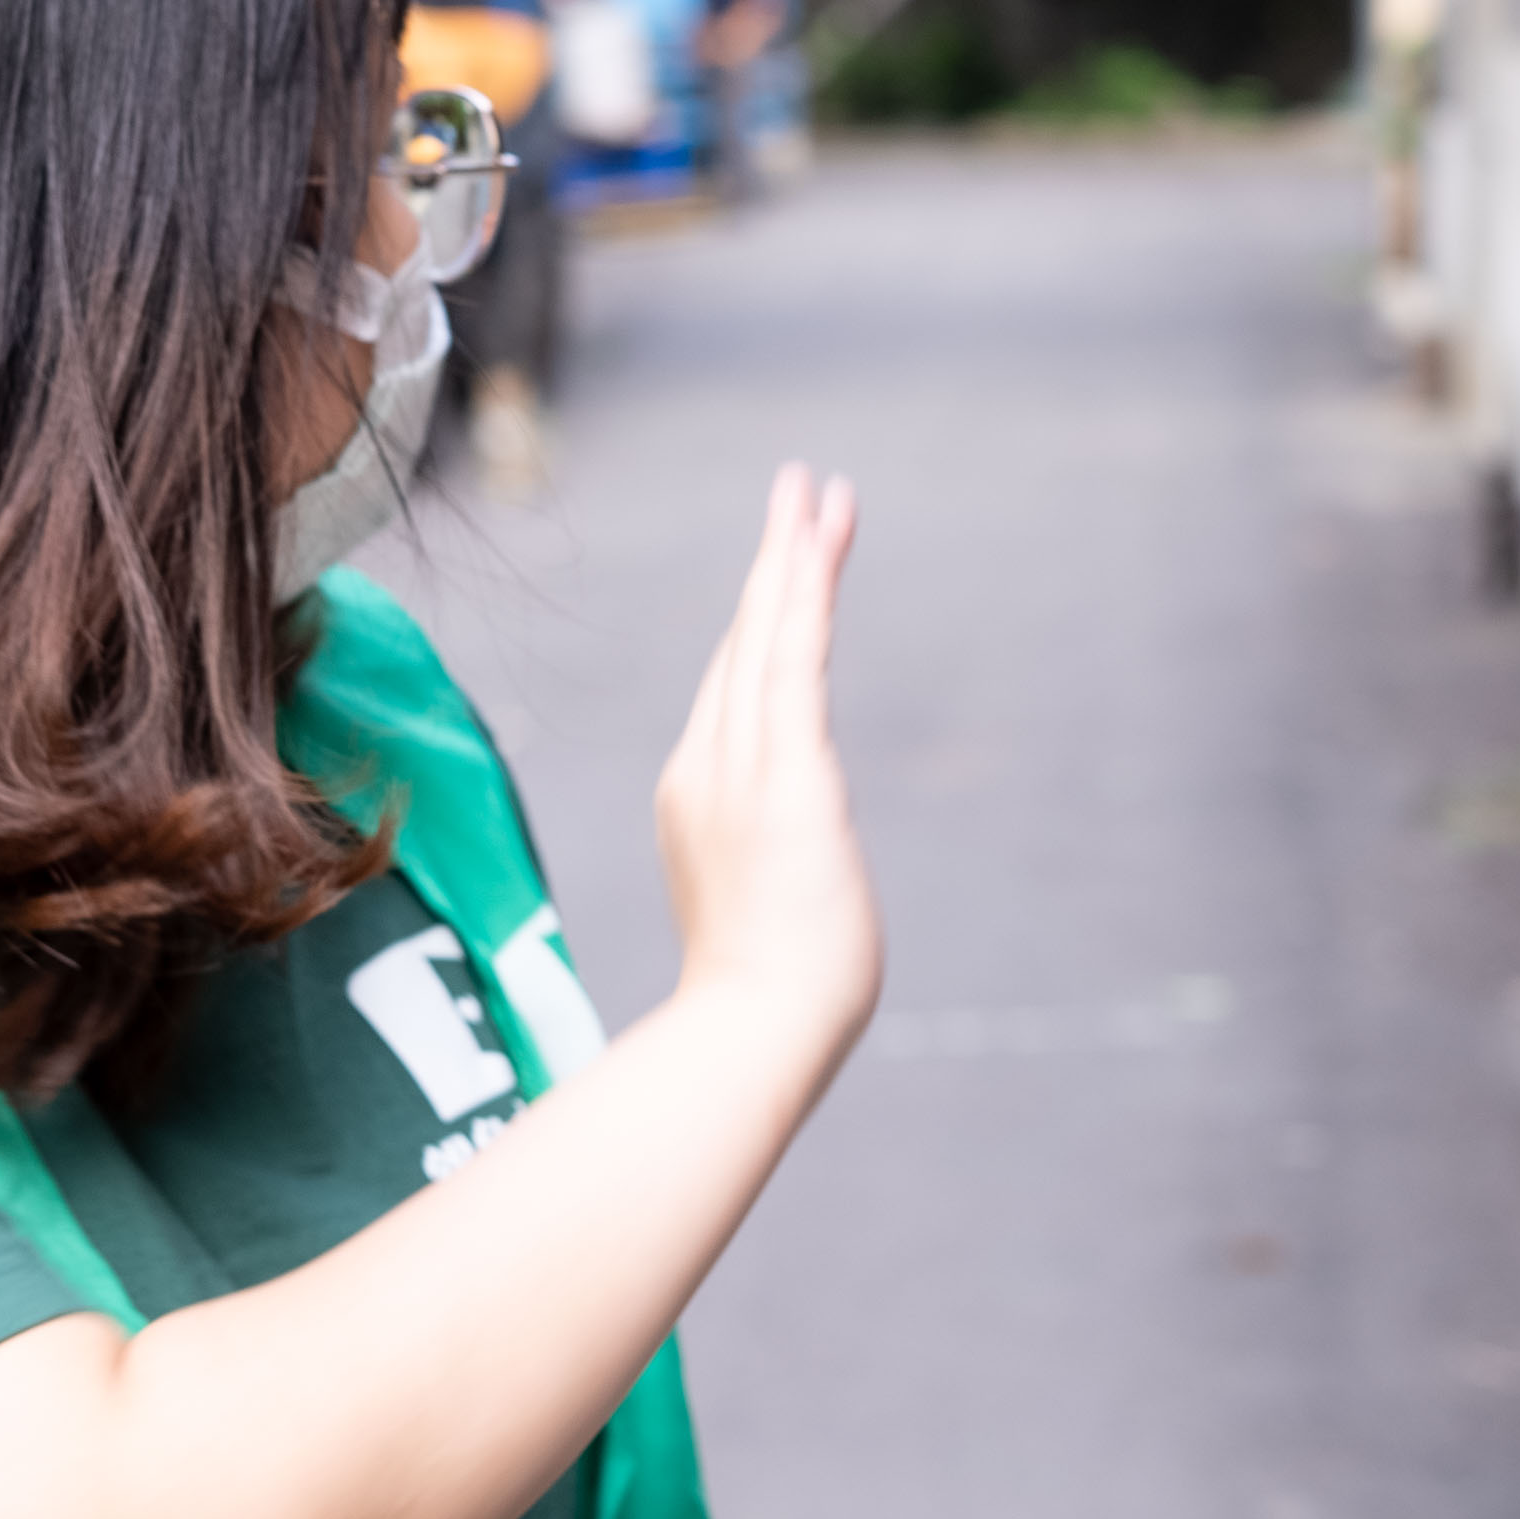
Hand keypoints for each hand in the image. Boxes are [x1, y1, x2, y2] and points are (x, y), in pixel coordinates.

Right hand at [657, 465, 881, 1057]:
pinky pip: (795, 656)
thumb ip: (765, 867)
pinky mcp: (787, 771)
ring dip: (794, 556)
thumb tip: (784, 870)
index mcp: (697, 795)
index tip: (782, 567)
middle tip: (799, 488)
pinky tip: (822, 541)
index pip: (734, 687)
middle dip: (774, 562)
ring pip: (768, 633)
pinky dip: (807, 593)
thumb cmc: (761, 999)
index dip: (758, 618)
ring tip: (816, 490)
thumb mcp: (759, 909)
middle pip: (745, 641)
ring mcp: (742, 765)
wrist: (752, 1030)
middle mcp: (708, 765)